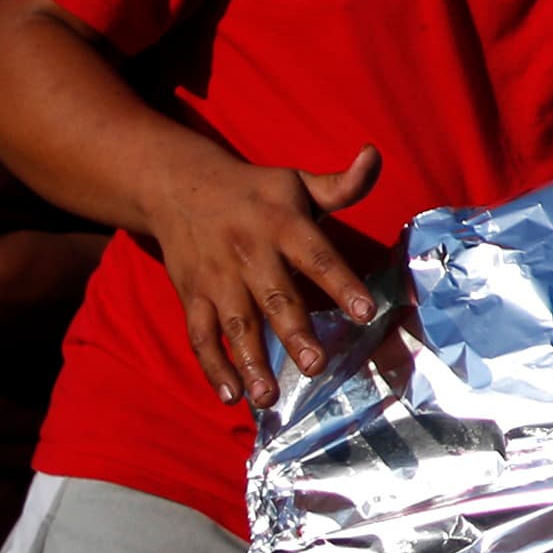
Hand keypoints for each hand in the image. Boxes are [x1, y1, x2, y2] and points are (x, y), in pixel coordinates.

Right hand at [144, 144, 382, 404]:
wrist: (178, 184)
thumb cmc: (255, 192)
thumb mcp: (297, 182)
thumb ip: (342, 184)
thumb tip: (375, 154)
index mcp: (282, 223)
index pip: (316, 255)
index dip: (341, 282)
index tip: (366, 312)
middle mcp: (248, 252)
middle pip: (273, 296)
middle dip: (293, 333)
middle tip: (316, 366)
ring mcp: (216, 277)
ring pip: (234, 324)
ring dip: (249, 361)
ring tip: (269, 397)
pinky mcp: (191, 296)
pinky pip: (200, 336)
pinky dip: (213, 367)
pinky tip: (232, 397)